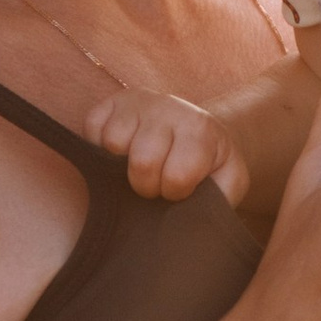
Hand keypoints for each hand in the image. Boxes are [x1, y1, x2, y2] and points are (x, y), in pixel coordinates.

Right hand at [84, 87, 249, 205]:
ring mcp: (138, 102)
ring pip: (112, 143)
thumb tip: (194, 218)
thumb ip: (222, 197)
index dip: (173, 193)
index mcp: (200, 129)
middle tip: (154, 183)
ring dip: (120, 165)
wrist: (197, 128)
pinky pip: (91, 128)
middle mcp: (169, 108)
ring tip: (137, 165)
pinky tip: (120, 152)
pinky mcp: (111, 102)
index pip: (177, 176)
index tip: (178, 190)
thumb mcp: (229, 179)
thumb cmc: (209, 161)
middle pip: (142, 161)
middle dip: (145, 185)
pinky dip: (99, 147)